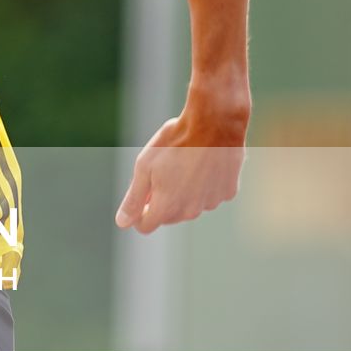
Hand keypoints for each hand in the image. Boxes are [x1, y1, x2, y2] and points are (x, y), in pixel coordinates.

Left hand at [115, 110, 246, 232]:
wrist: (214, 124)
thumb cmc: (175, 142)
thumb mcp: (145, 167)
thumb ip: (133, 199)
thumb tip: (123, 223)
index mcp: (167, 207)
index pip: (146, 226)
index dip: (138, 213)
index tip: (140, 194)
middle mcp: (190, 211)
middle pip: (168, 217)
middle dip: (159, 202)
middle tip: (159, 173)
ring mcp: (212, 202)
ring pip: (190, 207)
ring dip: (182, 195)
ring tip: (181, 166)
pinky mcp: (228, 192)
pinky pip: (210, 196)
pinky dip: (204, 186)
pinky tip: (202, 166)